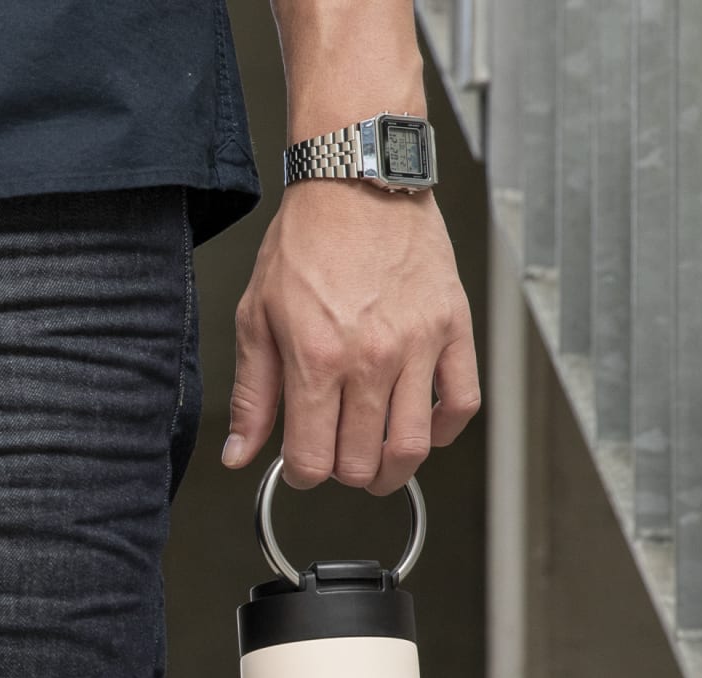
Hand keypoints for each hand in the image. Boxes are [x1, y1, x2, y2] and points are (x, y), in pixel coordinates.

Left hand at [222, 178, 479, 494]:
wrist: (357, 180)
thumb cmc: (307, 241)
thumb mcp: (256, 318)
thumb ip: (251, 395)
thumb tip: (239, 453)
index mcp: (317, 359)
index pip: (311, 461)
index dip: (301, 474)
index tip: (300, 463)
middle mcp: (370, 358)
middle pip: (361, 464)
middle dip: (342, 473)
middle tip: (336, 455)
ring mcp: (418, 346)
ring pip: (412, 448)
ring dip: (392, 470)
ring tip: (378, 461)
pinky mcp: (453, 328)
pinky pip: (462, 404)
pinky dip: (443, 430)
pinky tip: (421, 425)